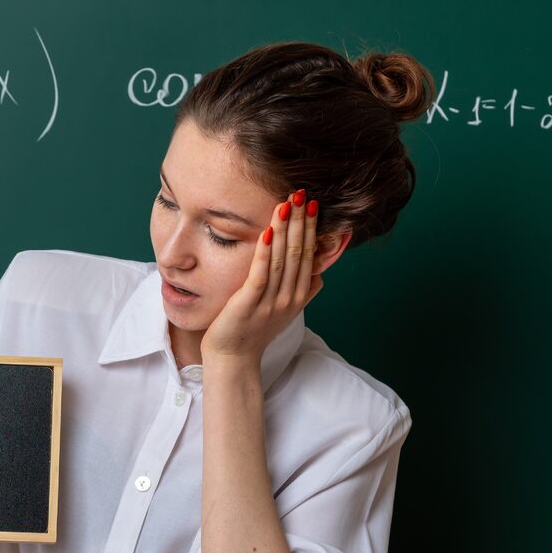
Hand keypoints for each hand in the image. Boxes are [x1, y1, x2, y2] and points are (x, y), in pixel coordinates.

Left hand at [202, 189, 323, 364]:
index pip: (309, 255)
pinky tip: (268, 231)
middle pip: (300, 252)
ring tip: (288, 203)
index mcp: (298, 296)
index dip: (310, 229)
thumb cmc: (254, 332)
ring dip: (286, 228)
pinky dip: (266, 251)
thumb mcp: (283, 312)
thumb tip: (318, 277)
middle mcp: (289, 297)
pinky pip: (261, 272)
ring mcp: (271, 300)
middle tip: (303, 193)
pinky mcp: (250, 302)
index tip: (312, 205)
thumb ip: (302, 293)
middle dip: (301, 221)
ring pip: (284, 258)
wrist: (233, 359)